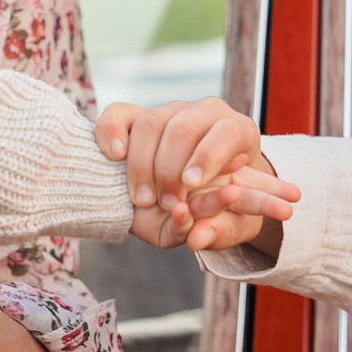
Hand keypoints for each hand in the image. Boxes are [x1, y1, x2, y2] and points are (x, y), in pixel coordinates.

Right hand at [96, 97, 299, 252]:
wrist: (197, 199)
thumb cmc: (222, 209)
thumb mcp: (231, 223)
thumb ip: (219, 231)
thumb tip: (197, 239)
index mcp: (239, 132)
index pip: (227, 132)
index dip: (209, 156)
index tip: (192, 184)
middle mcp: (204, 114)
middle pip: (183, 128)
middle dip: (171, 170)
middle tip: (168, 203)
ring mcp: (168, 112)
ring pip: (150, 125)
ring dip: (142, 167)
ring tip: (145, 200)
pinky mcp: (138, 117)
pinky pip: (119, 114)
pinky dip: (112, 132)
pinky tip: (116, 155)